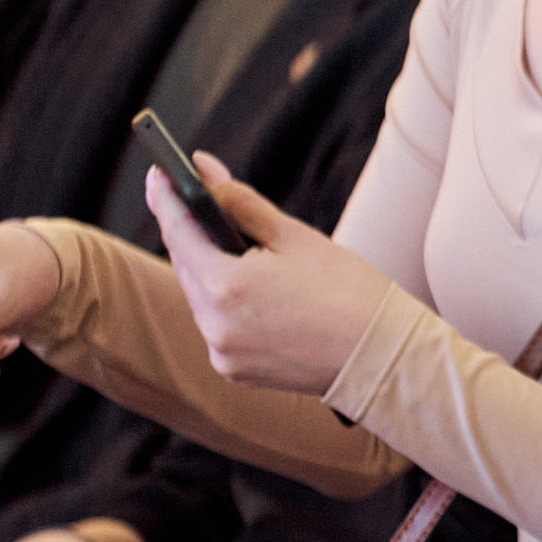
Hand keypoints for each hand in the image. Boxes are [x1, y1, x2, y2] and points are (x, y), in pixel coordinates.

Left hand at [149, 153, 390, 393]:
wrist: (381, 355)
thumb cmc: (347, 289)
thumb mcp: (295, 236)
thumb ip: (241, 203)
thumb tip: (204, 172)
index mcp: (227, 284)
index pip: (178, 230)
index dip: (166, 198)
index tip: (159, 173)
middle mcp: (214, 323)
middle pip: (186, 264)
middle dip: (192, 232)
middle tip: (201, 200)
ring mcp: (221, 350)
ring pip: (200, 296)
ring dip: (210, 269)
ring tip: (238, 249)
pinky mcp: (232, 369)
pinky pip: (216, 324)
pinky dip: (226, 303)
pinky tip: (255, 291)